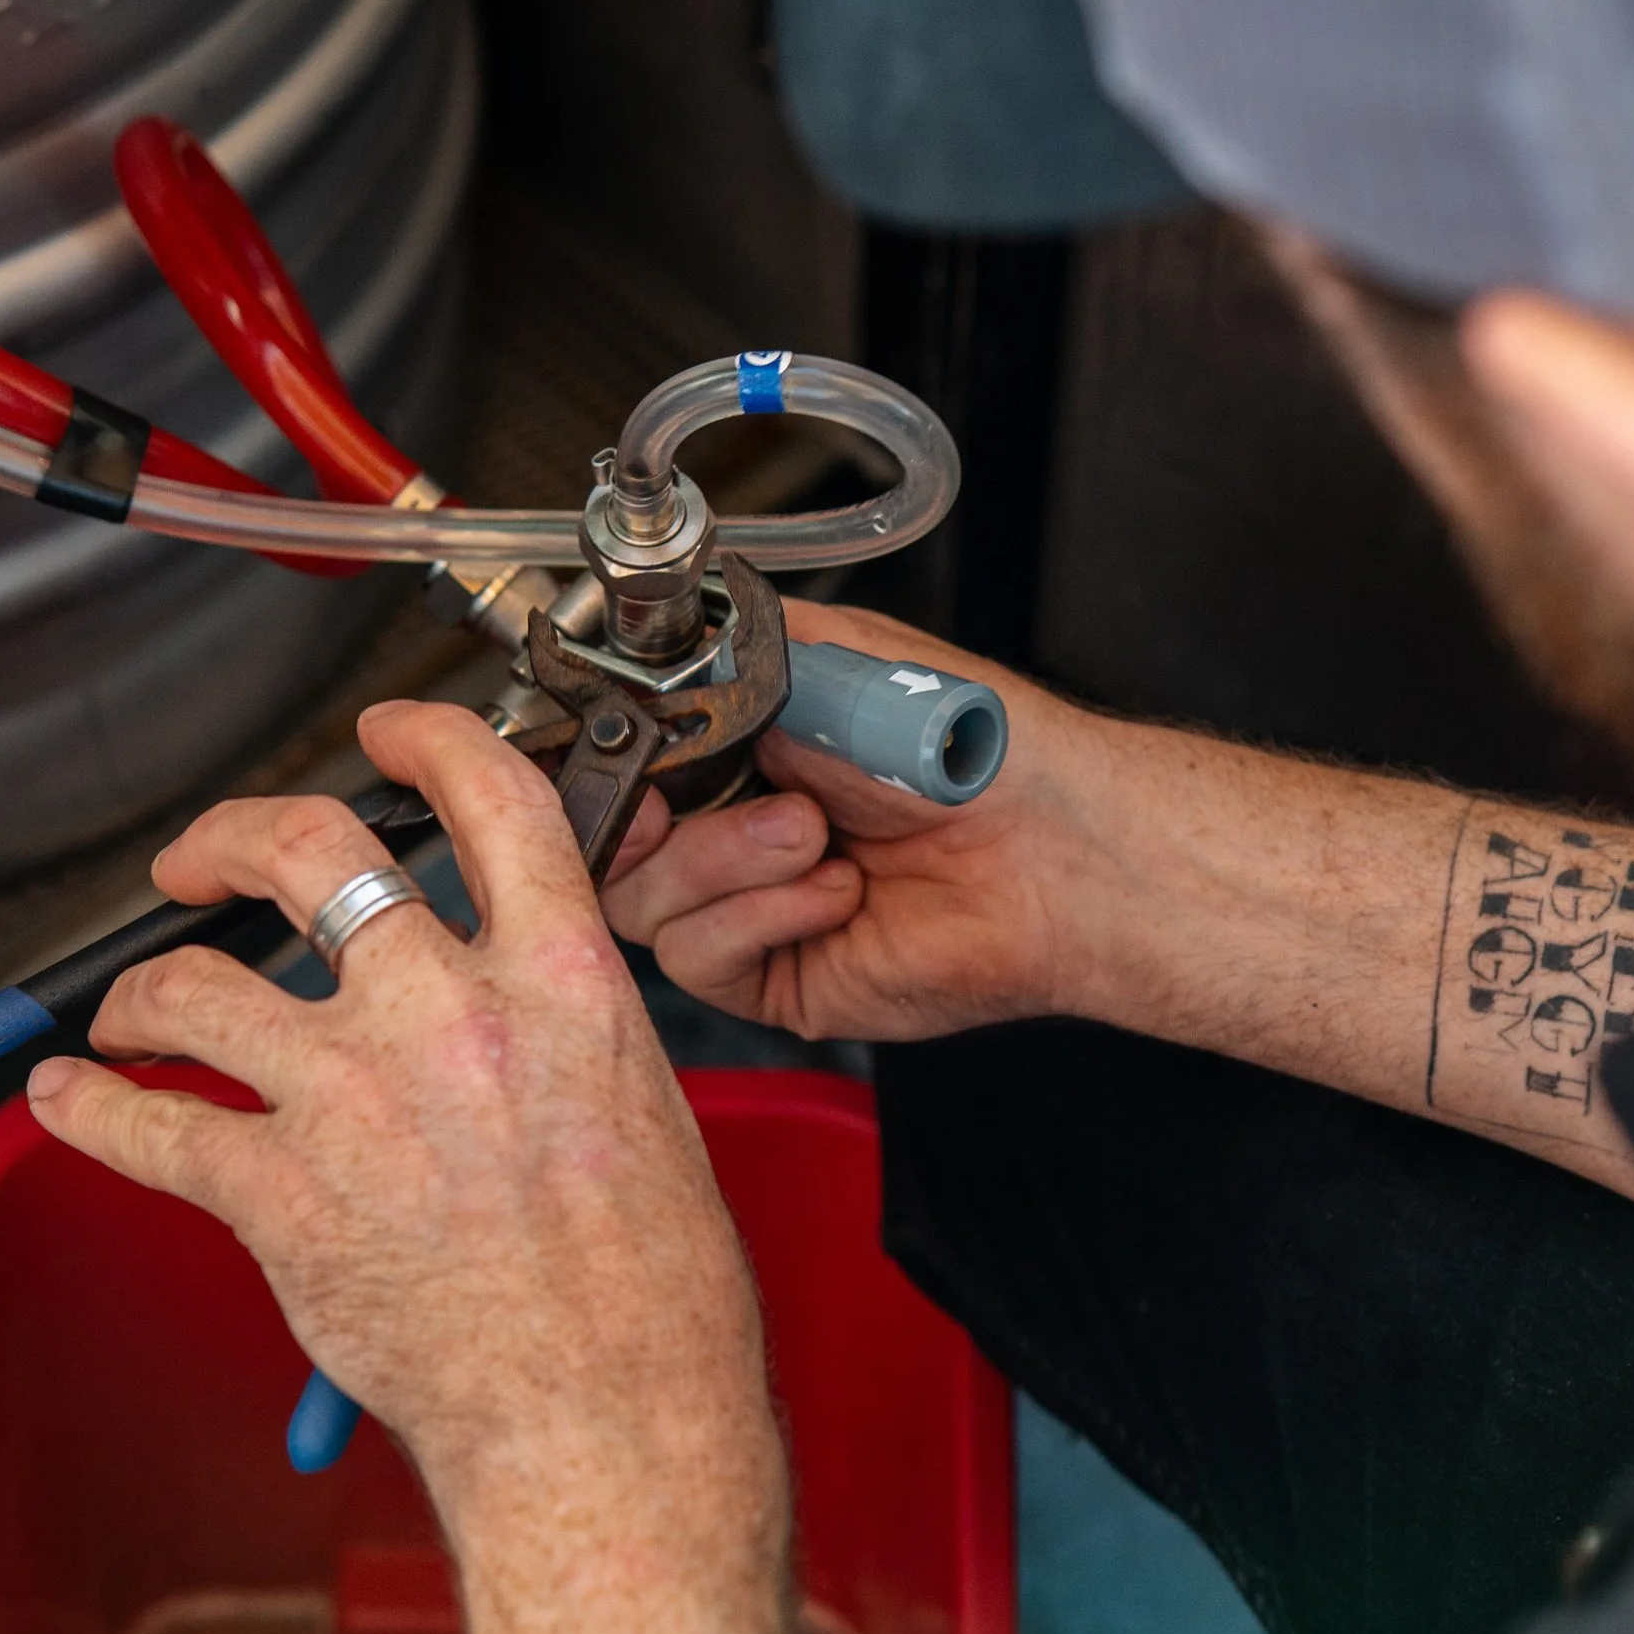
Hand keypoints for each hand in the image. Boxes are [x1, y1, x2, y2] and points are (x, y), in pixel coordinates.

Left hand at [24, 702, 784, 1586]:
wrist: (608, 1430)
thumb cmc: (649, 1308)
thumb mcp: (645, 1115)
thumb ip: (561, 1031)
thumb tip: (504, 1000)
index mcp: (563, 987)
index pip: (489, 798)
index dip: (424, 738)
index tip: (386, 733)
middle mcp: (449, 1021)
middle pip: (305, 852)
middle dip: (228, 837)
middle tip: (200, 861)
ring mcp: (355, 1104)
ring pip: (197, 986)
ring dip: (143, 990)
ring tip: (129, 1010)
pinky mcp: (281, 1198)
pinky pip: (147, 1126)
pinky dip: (90, 1109)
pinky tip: (72, 1102)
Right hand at [604, 601, 1113, 1040]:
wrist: (1046, 846)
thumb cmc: (967, 748)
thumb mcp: (829, 659)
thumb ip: (719, 654)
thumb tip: (637, 659)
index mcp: (735, 747)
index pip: (612, 763)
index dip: (586, 765)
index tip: (600, 754)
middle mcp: (732, 829)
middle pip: (605, 842)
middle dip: (637, 818)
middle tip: (667, 805)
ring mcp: (750, 908)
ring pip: (641, 902)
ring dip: (722, 860)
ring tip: (814, 831)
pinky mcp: (775, 979)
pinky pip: (698, 957)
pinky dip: (758, 915)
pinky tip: (834, 890)